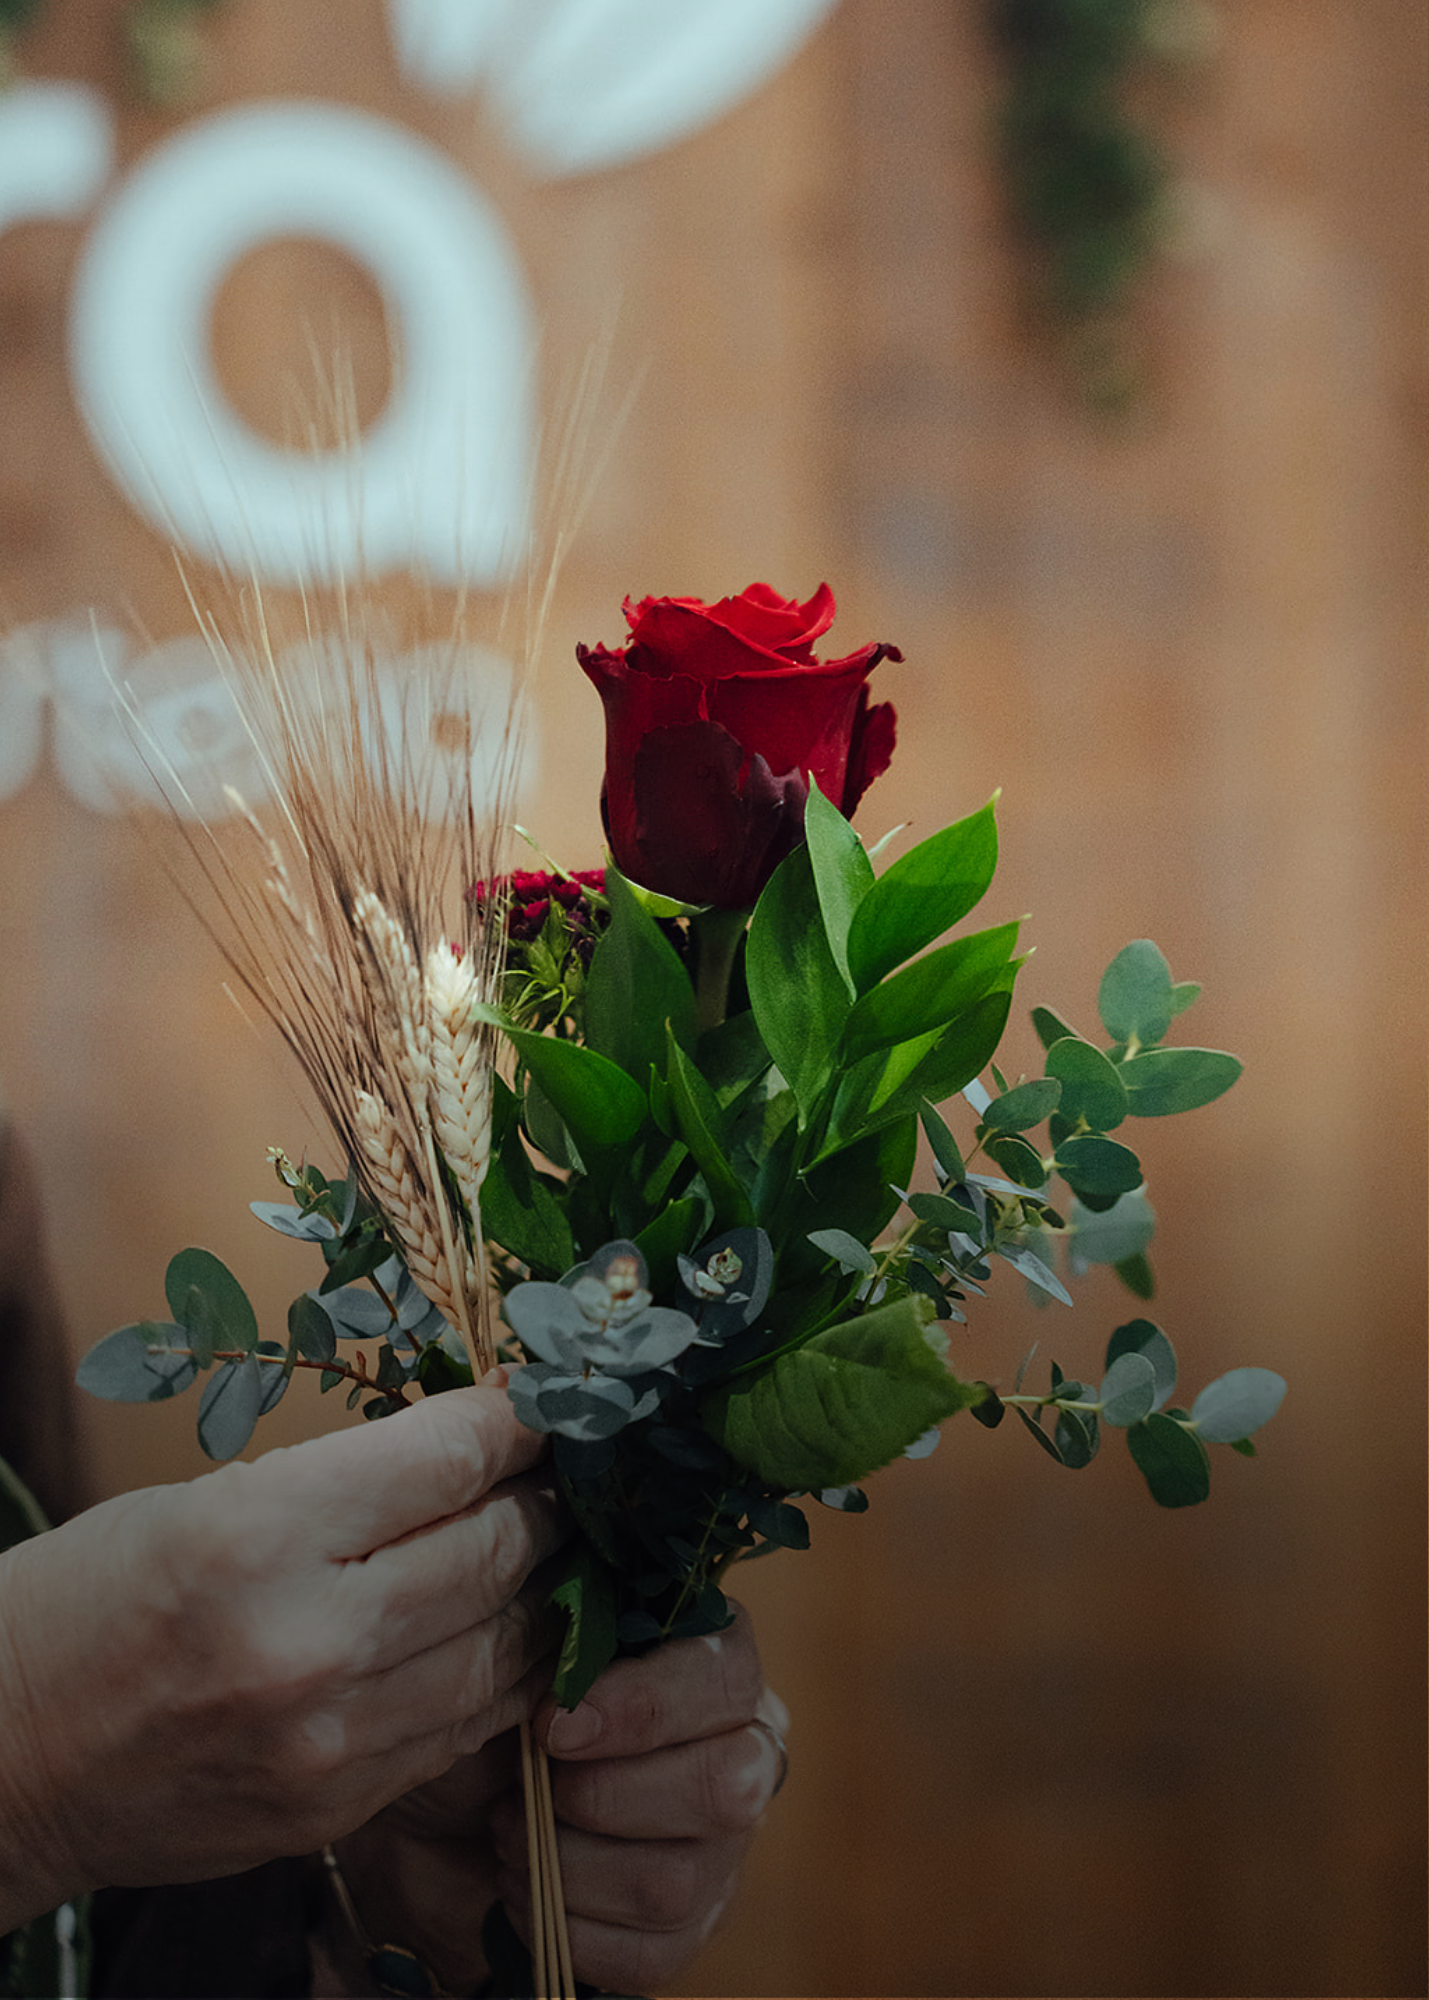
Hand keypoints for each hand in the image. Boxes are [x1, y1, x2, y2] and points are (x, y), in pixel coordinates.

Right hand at [0, 1386, 565, 1931]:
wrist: (4, 1761)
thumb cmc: (91, 1603)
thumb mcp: (207, 1502)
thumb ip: (344, 1483)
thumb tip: (471, 1450)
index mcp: (258, 1535)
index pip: (444, 1459)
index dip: (513, 1422)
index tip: (541, 1401)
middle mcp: (307, 1641)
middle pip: (494, 1550)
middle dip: (544, 1499)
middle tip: (563, 1470)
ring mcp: (330, 1738)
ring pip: (504, 1646)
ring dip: (545, 1587)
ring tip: (556, 1545)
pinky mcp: (340, 1806)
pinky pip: (466, 1725)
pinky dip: (506, 1672)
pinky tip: (511, 1631)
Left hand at [325, 1604, 782, 1996]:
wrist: (436, 1823)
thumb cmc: (489, 1716)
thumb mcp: (515, 1661)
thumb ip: (557, 1646)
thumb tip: (569, 1670)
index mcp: (710, 1659)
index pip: (724, 1674)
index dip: (643, 1705)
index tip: (553, 1725)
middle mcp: (742, 1749)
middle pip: (728, 1786)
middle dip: (607, 1796)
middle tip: (532, 1789)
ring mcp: (725, 1848)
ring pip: (677, 1879)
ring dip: (569, 1866)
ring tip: (512, 1837)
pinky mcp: (692, 1930)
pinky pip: (651, 1954)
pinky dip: (570, 1930)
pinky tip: (529, 1892)